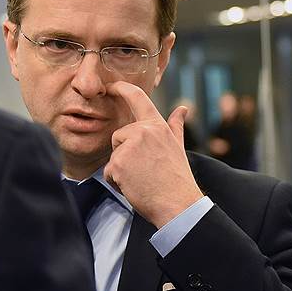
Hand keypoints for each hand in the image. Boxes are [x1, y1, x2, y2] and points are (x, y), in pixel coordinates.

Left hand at [103, 81, 203, 227]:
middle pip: (119, 136)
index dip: (121, 88)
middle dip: (125, 153)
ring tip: (142, 179)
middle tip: (145, 170)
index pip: (137, 98)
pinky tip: (135, 187)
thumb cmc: (177, 178)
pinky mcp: (118, 163)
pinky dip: (118, 182)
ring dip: (122, 169)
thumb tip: (183, 109)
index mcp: (157, 126)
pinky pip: (109, 171)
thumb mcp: (178, 147)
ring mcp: (129, 147)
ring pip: (114, 155)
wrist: (177, 204)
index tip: (112, 86)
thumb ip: (176, 126)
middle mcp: (143, 131)